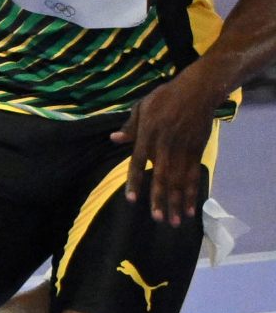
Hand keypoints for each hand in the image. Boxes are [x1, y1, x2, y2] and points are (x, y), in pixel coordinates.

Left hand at [125, 64, 231, 228]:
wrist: (197, 91)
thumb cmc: (165, 98)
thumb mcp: (142, 107)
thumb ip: (130, 127)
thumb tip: (114, 139)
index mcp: (148, 134)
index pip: (138, 163)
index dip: (136, 182)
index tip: (133, 200)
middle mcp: (165, 145)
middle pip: (162, 176)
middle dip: (160, 199)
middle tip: (158, 218)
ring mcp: (183, 149)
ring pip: (179, 180)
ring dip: (177, 202)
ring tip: (174, 221)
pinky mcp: (197, 150)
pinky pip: (194, 175)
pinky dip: (193, 192)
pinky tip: (192, 208)